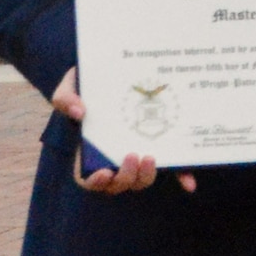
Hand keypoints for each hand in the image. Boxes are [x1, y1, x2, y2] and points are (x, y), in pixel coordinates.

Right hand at [53, 67, 196, 194]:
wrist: (115, 71)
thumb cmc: (90, 83)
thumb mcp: (71, 86)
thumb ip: (65, 98)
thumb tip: (79, 112)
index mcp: (90, 149)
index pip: (88, 178)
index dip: (95, 182)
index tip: (103, 173)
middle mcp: (113, 157)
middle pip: (118, 184)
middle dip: (125, 177)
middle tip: (132, 155)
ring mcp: (137, 153)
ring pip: (140, 180)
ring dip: (146, 177)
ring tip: (150, 157)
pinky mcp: (159, 145)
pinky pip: (170, 167)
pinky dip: (179, 177)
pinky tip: (190, 184)